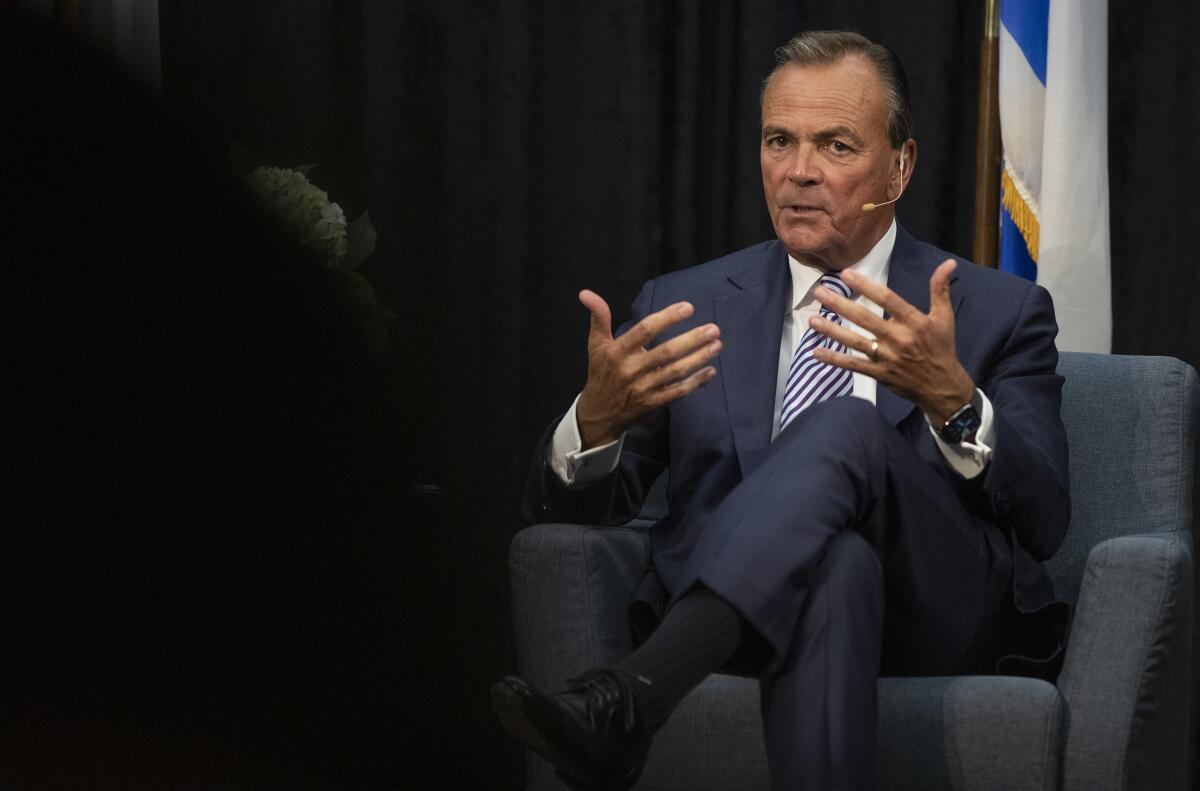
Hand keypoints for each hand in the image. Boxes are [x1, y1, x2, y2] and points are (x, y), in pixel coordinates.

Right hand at [575, 290, 721, 449]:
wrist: (598, 413)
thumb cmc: (601, 373)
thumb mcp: (596, 344)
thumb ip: (598, 317)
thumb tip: (586, 292)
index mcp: (617, 352)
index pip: (645, 330)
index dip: (667, 318)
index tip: (688, 308)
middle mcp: (630, 370)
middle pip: (666, 352)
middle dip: (692, 339)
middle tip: (713, 328)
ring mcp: (643, 388)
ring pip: (675, 372)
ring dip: (699, 358)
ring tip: (717, 345)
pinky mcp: (653, 404)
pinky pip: (678, 392)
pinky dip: (696, 382)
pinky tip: (710, 371)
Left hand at [808, 259, 973, 425]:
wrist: (942, 387)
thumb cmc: (941, 348)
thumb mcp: (944, 317)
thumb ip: (940, 289)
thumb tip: (949, 263)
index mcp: (914, 322)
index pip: (887, 299)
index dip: (865, 286)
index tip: (846, 274)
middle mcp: (898, 338)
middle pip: (864, 318)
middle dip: (840, 304)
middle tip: (819, 292)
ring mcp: (886, 357)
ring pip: (855, 341)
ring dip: (832, 331)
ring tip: (811, 319)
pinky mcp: (878, 373)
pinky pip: (853, 365)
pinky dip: (834, 359)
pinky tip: (816, 352)